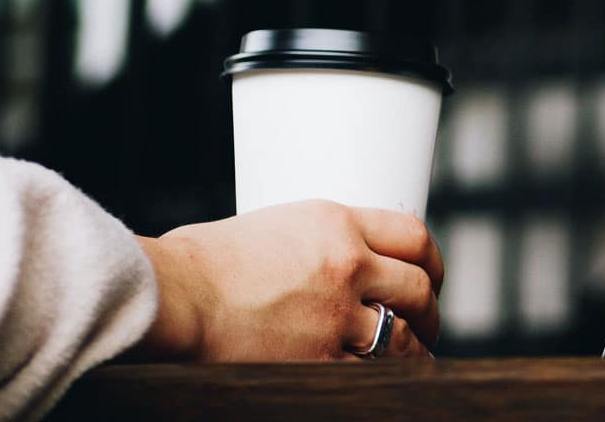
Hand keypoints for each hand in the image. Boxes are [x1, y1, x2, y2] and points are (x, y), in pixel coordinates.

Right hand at [134, 200, 443, 361]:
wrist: (173, 296)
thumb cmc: (199, 262)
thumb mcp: (271, 228)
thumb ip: (311, 243)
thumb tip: (324, 261)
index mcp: (337, 222)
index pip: (413, 235)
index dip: (430, 260)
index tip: (430, 274)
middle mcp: (348, 264)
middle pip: (418, 286)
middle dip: (430, 308)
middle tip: (428, 320)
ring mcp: (337, 315)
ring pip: (404, 335)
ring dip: (416, 348)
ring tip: (418, 356)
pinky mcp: (319, 359)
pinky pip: (371, 372)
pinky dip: (383, 377)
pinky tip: (388, 382)